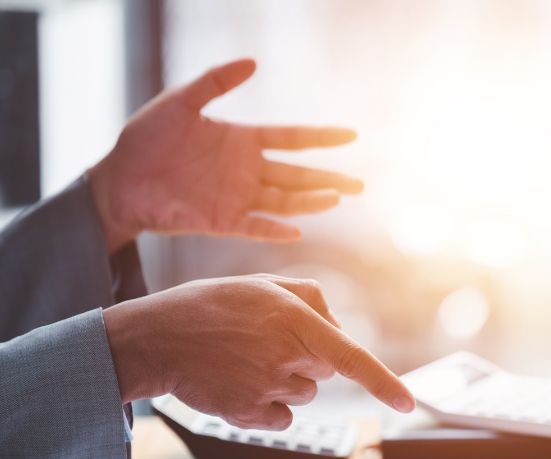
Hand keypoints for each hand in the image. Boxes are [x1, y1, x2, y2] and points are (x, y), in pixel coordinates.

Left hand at [88, 58, 362, 252]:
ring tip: (338, 197)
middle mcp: (246, 171)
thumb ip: (216, 82)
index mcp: (242, 140)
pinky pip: (255, 227)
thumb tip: (254, 62)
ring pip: (284, 201)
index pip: (292, 138)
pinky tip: (298, 230)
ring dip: (311, 201)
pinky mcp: (221, 221)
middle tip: (361, 183)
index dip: (322, 137)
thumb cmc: (145, 139)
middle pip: (298, 175)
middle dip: (330, 178)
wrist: (116, 180)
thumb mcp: (179, 101)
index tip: (351, 135)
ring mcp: (236, 197)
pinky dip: (276, 230)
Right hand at [103, 275, 413, 428]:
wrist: (157, 339)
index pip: (352, 358)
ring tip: (247, 358)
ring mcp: (267, 390)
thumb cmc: (212, 306)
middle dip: (308, 355)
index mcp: (296, 324)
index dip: (384, 383)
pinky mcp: (248, 415)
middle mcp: (287, 360)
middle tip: (267, 338)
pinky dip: (269, 404)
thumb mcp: (264, 284)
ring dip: (287, 378)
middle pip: (325, 369)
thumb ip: (311, 299)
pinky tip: (241, 382)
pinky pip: (282, 416)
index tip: (408, 404)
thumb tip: (340, 326)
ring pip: (304, 392)